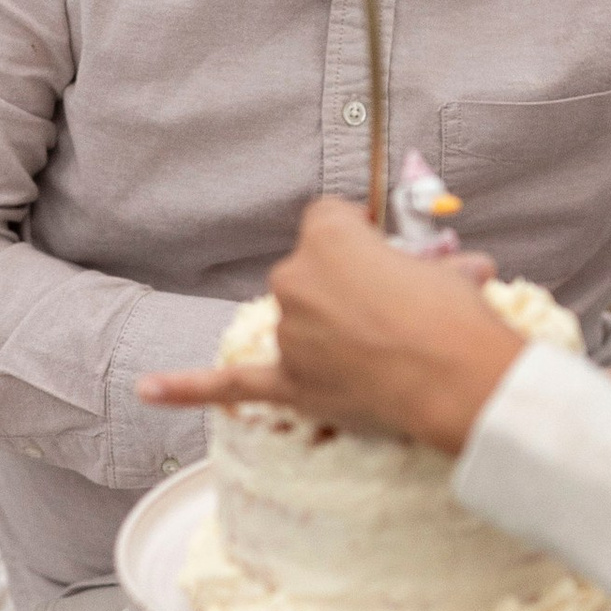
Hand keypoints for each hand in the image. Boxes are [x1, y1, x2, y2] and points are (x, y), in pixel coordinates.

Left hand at [141, 201, 522, 455]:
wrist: (461, 379)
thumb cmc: (458, 317)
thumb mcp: (451, 271)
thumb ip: (437, 269)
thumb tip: (464, 272)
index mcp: (329, 237)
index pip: (327, 219)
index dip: (357, 238)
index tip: (383, 254)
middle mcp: (296, 277)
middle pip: (308, 273)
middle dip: (343, 290)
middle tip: (394, 313)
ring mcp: (289, 333)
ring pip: (300, 324)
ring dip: (330, 335)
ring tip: (386, 355)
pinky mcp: (288, 383)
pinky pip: (229, 384)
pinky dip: (185, 389)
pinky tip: (146, 390)